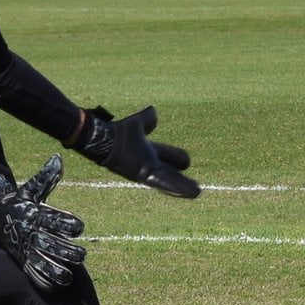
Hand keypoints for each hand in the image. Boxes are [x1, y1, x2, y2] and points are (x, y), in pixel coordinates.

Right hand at [0, 155, 86, 290]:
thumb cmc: (21, 201)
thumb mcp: (32, 189)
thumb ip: (47, 177)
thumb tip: (58, 159)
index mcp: (37, 215)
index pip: (57, 221)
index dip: (71, 225)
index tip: (79, 227)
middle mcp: (32, 232)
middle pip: (53, 245)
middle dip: (70, 252)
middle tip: (81, 254)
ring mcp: (26, 248)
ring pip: (44, 263)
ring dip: (59, 271)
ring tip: (70, 274)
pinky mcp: (23, 259)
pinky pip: (34, 274)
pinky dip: (46, 281)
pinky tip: (59, 284)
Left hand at [75, 104, 199, 198]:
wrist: (107, 140)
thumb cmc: (118, 132)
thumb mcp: (139, 122)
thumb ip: (147, 118)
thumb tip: (153, 111)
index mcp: (150, 153)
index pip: (169, 156)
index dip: (178, 158)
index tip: (187, 163)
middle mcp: (150, 164)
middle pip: (171, 173)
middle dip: (182, 180)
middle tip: (196, 189)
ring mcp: (150, 171)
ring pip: (171, 180)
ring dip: (183, 186)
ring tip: (197, 193)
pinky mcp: (148, 175)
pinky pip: (166, 182)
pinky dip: (178, 187)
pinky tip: (191, 192)